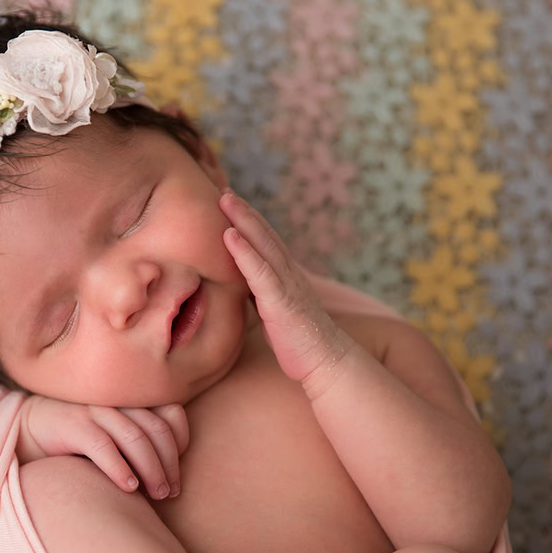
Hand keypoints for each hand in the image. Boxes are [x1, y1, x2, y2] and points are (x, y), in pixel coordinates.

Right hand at [16, 395, 188, 499]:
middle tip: (170, 493)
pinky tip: (129, 488)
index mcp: (131, 400)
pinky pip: (103, 446)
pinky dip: (120, 468)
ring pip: (135, 438)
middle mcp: (116, 401)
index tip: (177, 472)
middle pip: (157, 430)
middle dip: (169, 464)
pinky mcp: (73, 424)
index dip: (180, 442)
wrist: (30, 428)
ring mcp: (95, 410)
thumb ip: (140, 444)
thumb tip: (171, 475)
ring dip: (151, 470)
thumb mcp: (115, 437)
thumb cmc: (80, 441)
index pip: (172, 413)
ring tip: (157, 495)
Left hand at [219, 188, 355, 397]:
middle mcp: (289, 275)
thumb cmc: (299, 341)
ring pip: (263, 246)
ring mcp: (287, 286)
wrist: (327, 362)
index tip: (231, 204)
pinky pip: (261, 272)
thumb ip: (262, 296)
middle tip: (224, 190)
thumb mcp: (275, 312)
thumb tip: (244, 289)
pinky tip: (230, 236)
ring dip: (244, 221)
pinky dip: (245, 252)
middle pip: (265, 235)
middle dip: (245, 211)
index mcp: (286, 278)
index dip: (250, 222)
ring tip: (225, 199)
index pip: (266, 243)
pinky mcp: (282, 302)